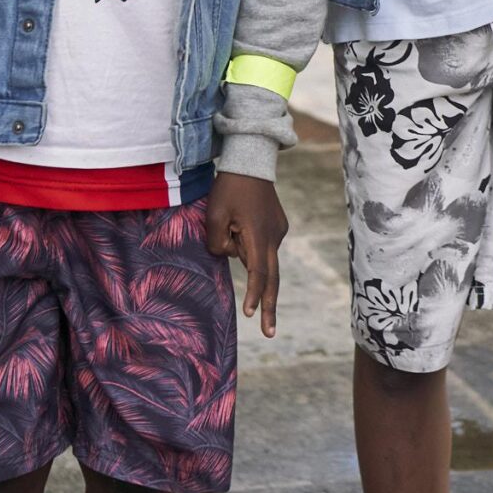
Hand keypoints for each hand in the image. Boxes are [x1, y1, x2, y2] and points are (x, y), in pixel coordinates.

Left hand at [206, 172, 286, 338]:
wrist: (252, 160)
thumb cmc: (229, 187)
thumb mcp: (214, 215)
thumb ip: (217, 243)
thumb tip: (229, 255)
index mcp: (258, 236)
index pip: (259, 273)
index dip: (255, 295)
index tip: (251, 315)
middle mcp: (274, 236)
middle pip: (272, 278)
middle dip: (270, 306)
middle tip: (269, 333)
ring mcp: (279, 230)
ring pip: (263, 258)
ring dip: (250, 262)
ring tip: (236, 222)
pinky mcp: (278, 225)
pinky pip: (263, 245)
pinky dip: (253, 247)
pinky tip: (242, 222)